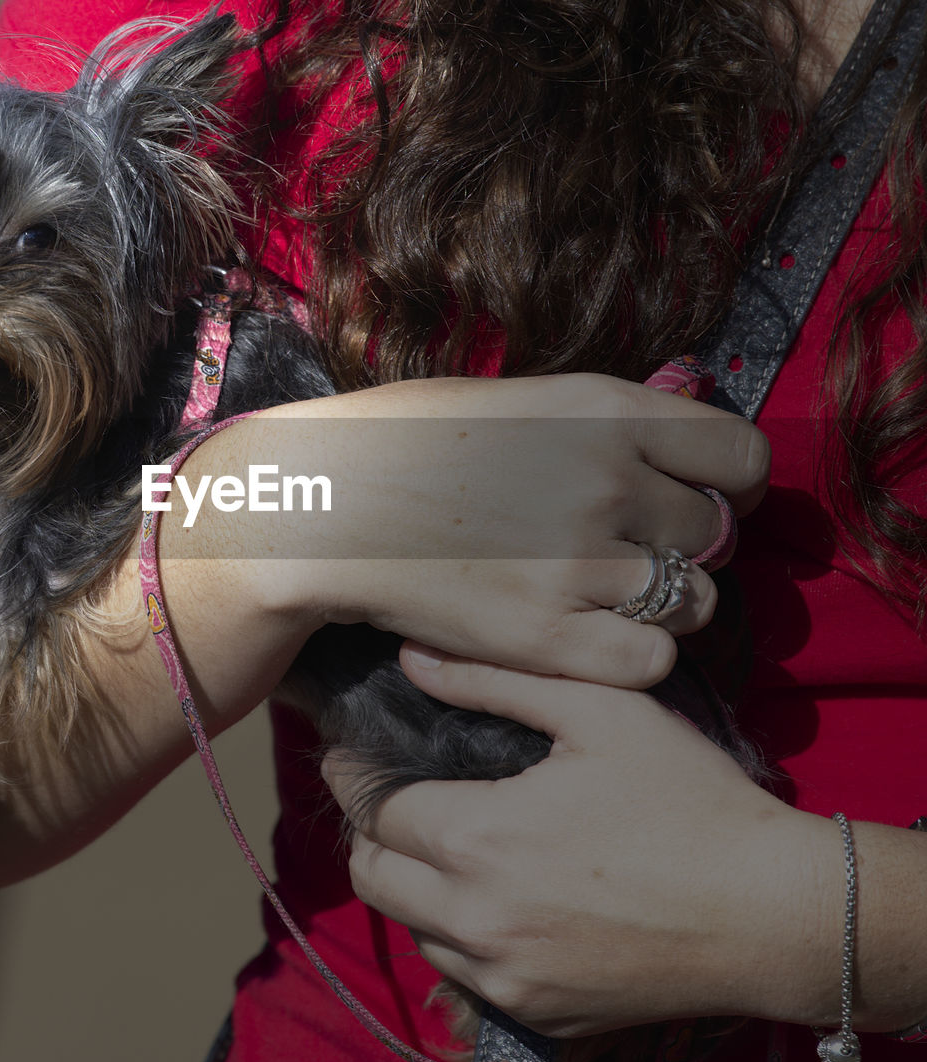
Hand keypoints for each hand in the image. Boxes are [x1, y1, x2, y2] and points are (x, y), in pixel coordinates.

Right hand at [181, 372, 769, 689]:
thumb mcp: (515, 401)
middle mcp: (605, 483)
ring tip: (598, 595)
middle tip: (625, 550)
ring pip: (694, 603)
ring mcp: (579, 565)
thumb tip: (677, 437)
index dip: (727, 484)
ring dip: (659, 603)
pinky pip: (653, 661)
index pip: (741, 456)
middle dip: (679, 545)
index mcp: (602, 411)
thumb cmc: (406, 444)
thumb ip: (605, 421)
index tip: (695, 497)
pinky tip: (584, 636)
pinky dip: (632, 655)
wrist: (320, 507)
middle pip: (714, 535)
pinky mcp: (547, 638)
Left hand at [321, 646, 836, 1037]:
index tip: (354, 756)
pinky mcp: (539, 1013)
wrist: (771, 914)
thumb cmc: (686, 799)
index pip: (372, 812)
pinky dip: (461, 933)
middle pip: (372, 877)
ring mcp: (506, 976)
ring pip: (414, 927)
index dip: (357, 778)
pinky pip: (465, 971)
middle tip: (394, 800)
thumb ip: (492, 680)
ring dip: (413, 885)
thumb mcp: (595, 711)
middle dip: (371, 834)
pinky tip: (499, 897)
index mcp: (477, 840)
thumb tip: (413, 658)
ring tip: (446, 845)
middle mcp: (475, 919)